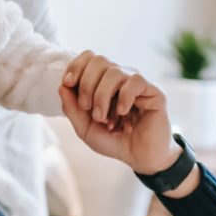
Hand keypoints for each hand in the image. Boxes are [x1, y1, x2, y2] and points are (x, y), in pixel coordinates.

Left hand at [60, 51, 181, 174]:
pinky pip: (135, 82)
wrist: (139, 157)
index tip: (68, 83)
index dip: (76, 66)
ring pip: (115, 71)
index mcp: (103, 81)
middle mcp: (121, 77)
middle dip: (86, 84)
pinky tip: (122, 113)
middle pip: (99, 60)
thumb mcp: (85, 128)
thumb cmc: (113, 140)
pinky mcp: (153, 92)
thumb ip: (72, 109)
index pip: (90, 57)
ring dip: (102, 96)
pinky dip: (123, 97)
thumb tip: (62, 86)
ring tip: (103, 118)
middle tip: (86, 107)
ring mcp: (137, 83)